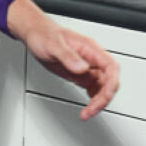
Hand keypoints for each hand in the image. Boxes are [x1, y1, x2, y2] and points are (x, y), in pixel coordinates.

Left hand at [7, 0, 118, 119]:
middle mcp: (91, 58)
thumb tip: (83, 68)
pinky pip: (94, 87)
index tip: (102, 98)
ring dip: (98, 101)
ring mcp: (87, 66)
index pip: (110, 68)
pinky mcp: (80, 73)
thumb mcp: (53, 44)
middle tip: (90, 111)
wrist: (34, 32)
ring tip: (87, 113)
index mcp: (90, 49)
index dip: (111, 85)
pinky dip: (94, 97)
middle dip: (103, 98)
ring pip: (102, 87)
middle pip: (109, 81)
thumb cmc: (43, 34)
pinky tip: (88, 105)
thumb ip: (68, 56)